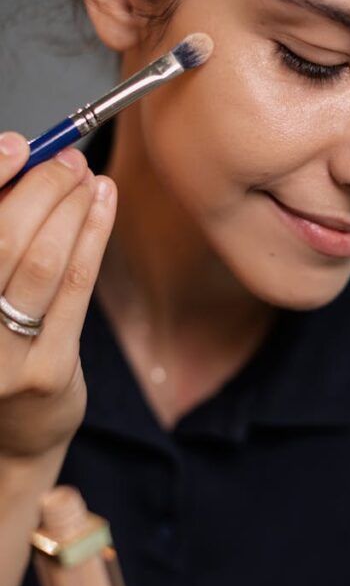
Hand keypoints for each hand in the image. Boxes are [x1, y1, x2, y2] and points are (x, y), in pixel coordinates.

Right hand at [0, 134, 115, 459]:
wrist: (11, 440)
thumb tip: (20, 163)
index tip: (17, 145)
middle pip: (2, 238)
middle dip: (40, 188)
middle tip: (65, 159)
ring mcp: (2, 357)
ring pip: (42, 261)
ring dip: (71, 208)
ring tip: (87, 177)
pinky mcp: (47, 370)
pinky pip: (75, 288)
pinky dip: (92, 236)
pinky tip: (104, 205)